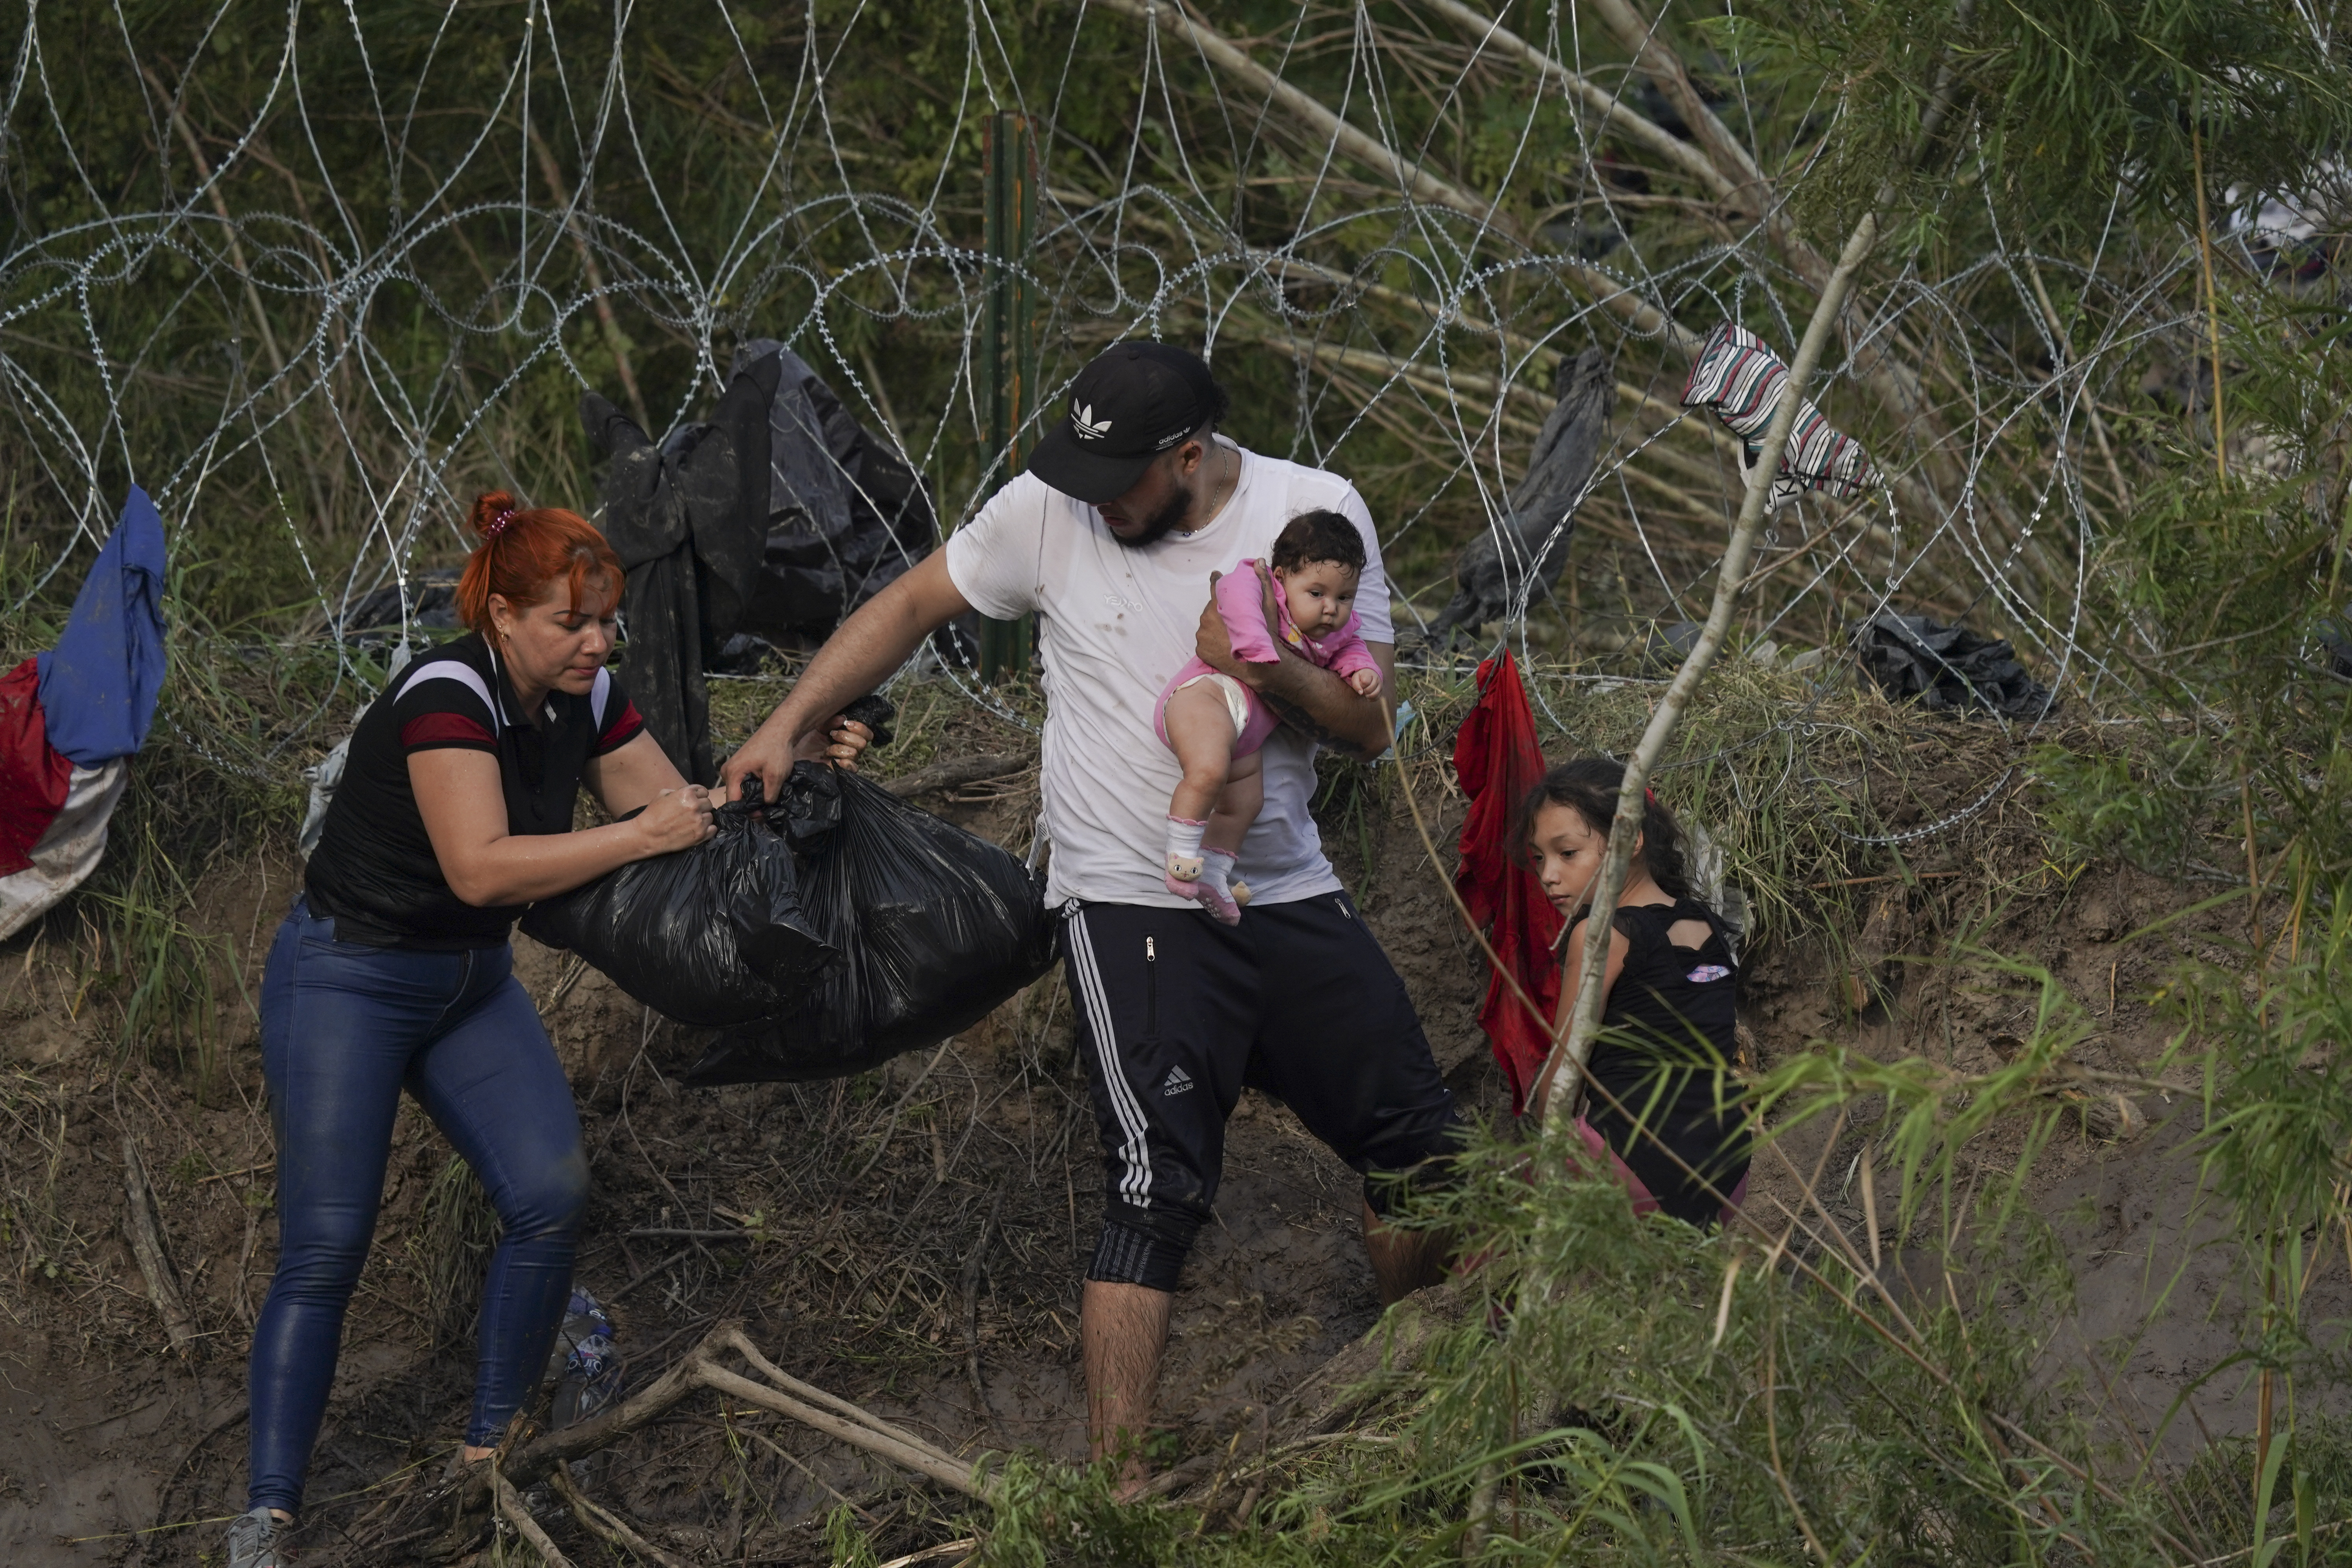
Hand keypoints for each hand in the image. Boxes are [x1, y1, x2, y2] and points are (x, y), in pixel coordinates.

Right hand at [635, 784, 715, 853]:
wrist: (647, 835)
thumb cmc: (653, 814)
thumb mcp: (663, 794)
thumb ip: (680, 791)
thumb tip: (691, 793)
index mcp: (687, 793)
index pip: (703, 791)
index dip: (699, 796)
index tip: (694, 801)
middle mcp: (695, 806)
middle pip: (708, 803)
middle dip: (701, 807)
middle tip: (692, 813)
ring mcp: (699, 821)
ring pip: (710, 816)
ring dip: (703, 818)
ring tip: (692, 822)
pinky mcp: (700, 835)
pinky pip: (713, 829)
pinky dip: (708, 830)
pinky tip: (698, 829)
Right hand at [721, 721, 794, 806]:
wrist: (780, 729)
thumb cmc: (777, 750)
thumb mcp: (776, 775)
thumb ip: (769, 795)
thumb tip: (764, 809)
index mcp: (733, 773)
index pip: (733, 802)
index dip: (746, 812)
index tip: (759, 817)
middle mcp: (727, 771)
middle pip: (734, 797)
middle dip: (748, 806)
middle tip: (764, 812)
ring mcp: (732, 768)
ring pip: (739, 790)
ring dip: (751, 797)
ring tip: (765, 801)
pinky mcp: (738, 766)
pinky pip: (741, 783)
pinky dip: (751, 789)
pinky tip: (763, 790)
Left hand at [793, 716, 872, 770]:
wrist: (787, 755)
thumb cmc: (800, 739)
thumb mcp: (816, 724)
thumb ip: (830, 720)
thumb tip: (843, 719)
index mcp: (844, 735)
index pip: (865, 733)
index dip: (860, 727)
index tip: (846, 724)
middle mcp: (846, 747)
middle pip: (863, 743)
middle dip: (848, 737)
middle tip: (832, 736)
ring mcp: (843, 760)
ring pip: (856, 753)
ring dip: (840, 749)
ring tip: (826, 751)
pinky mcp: (838, 772)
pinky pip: (853, 768)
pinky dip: (845, 763)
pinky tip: (833, 761)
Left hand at [1195, 563, 1282, 690]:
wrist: (1259, 665)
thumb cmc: (1264, 634)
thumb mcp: (1267, 606)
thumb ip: (1262, 582)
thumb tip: (1257, 561)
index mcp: (1220, 606)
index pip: (1215, 588)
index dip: (1215, 581)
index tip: (1215, 575)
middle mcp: (1206, 619)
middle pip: (1211, 610)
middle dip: (1219, 612)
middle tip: (1232, 619)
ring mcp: (1202, 636)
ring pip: (1206, 626)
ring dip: (1214, 627)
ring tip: (1228, 634)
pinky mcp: (1201, 651)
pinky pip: (1204, 642)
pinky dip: (1211, 642)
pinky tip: (1222, 645)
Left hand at [1346, 667, 1382, 696]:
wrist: (1370, 674)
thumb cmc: (1361, 677)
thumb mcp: (1355, 678)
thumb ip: (1356, 685)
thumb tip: (1361, 693)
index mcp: (1369, 674)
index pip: (1365, 682)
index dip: (1361, 685)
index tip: (1360, 683)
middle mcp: (1376, 678)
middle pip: (1369, 689)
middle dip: (1364, 691)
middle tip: (1363, 688)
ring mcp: (1380, 685)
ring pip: (1374, 694)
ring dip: (1368, 695)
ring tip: (1366, 692)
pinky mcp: (1381, 690)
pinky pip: (1377, 697)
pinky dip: (1371, 698)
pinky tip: (1368, 695)